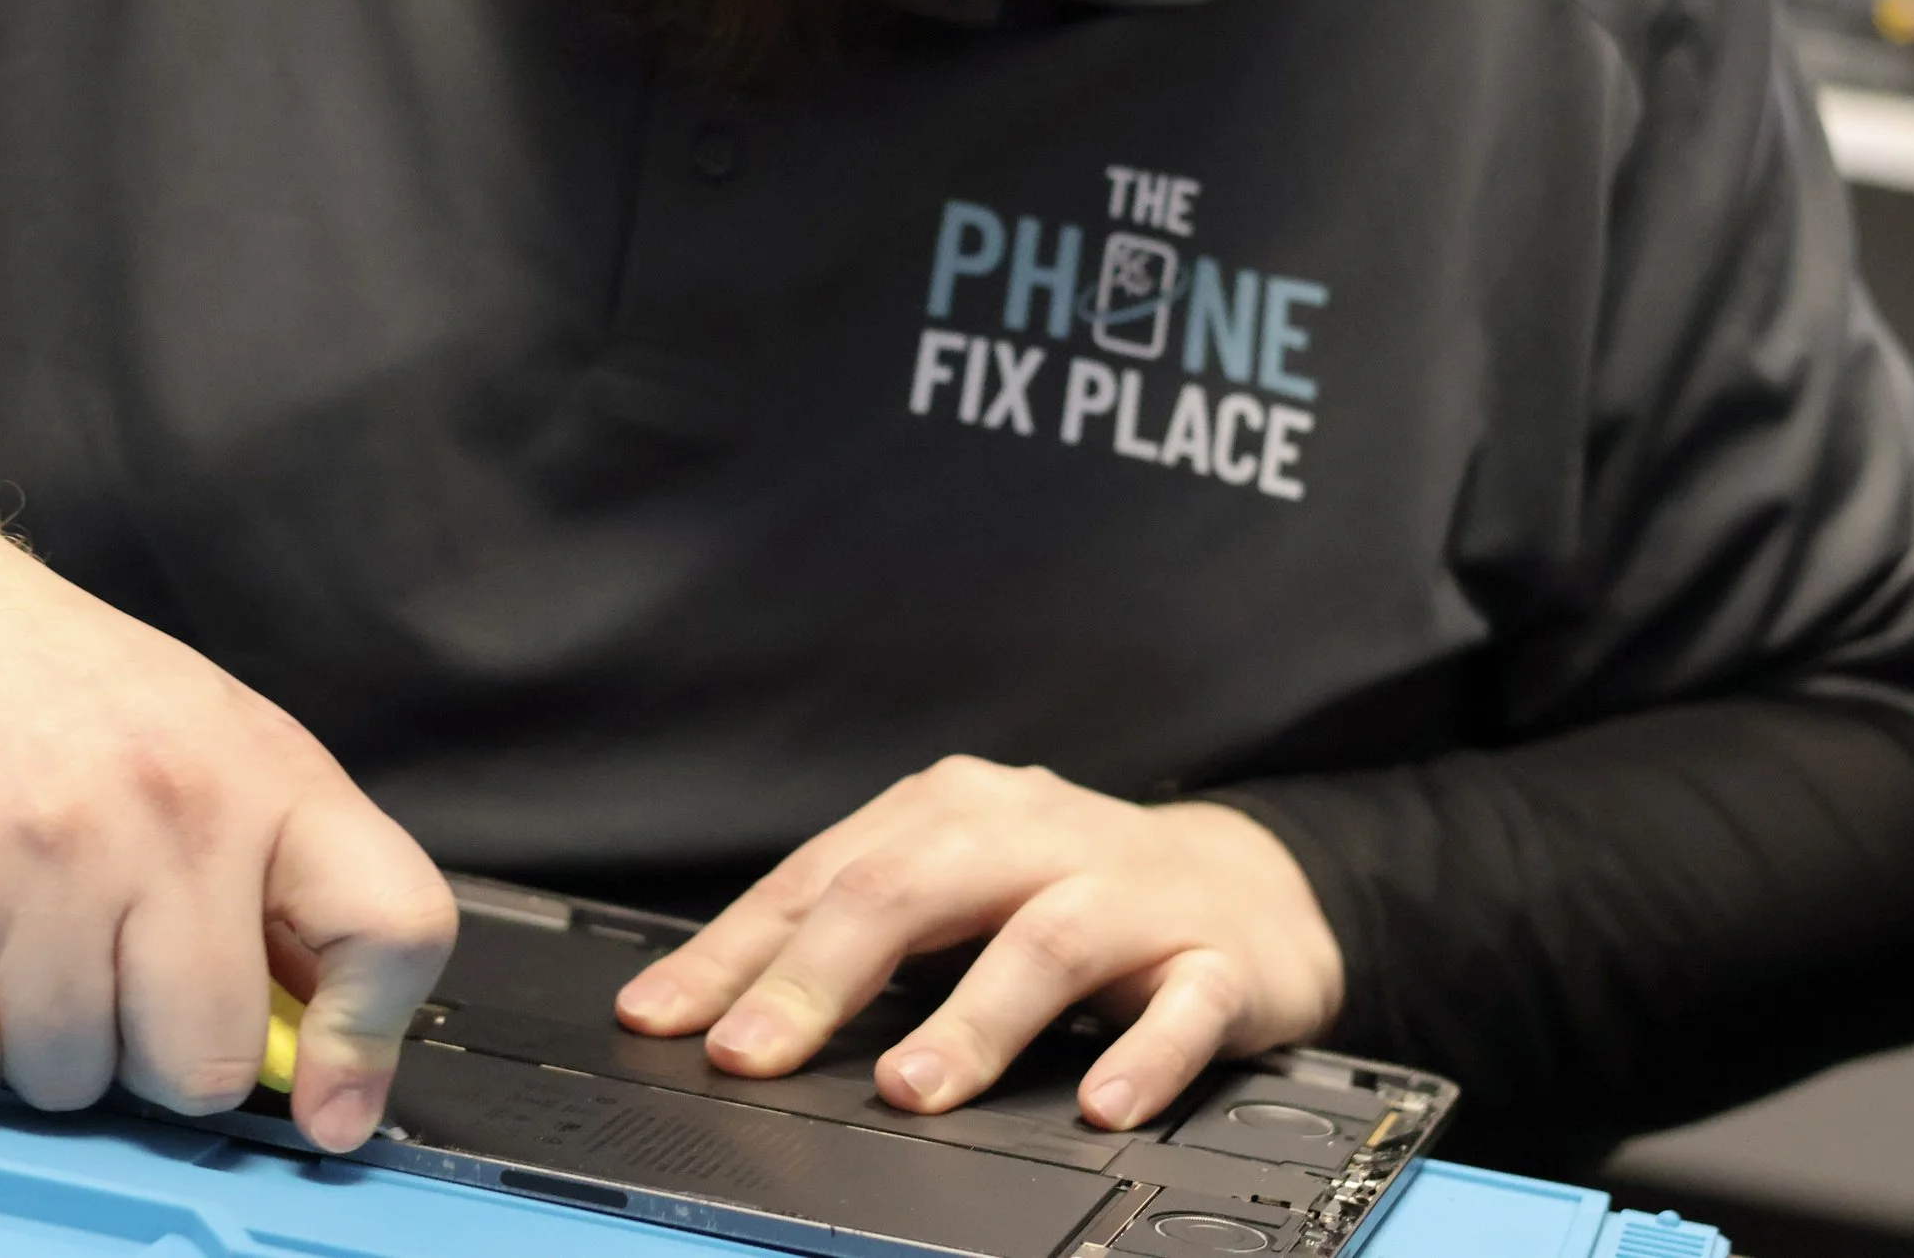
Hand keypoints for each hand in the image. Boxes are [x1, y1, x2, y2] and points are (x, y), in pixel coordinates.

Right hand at [0, 412, 454, 1152]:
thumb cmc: (64, 689)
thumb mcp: (221, 748)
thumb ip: (290, 893)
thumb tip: (339, 1074)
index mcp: (268, 776)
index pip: (394, 927)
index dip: (370, 1038)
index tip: (330, 1096)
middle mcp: (168, 810)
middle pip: (208, 1064)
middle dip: (161, 1061)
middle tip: (122, 983)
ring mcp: (37, 853)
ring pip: (71, 1080)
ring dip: (45, 1051)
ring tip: (27, 947)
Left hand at [613, 756, 1342, 1130]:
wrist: (1250, 884)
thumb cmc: (1068, 889)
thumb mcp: (953, 889)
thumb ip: (853, 938)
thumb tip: (723, 1014)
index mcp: (955, 809)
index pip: (824, 875)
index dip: (736, 951)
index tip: (663, 1019)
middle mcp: (1036, 834)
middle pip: (914, 888)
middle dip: (820, 975)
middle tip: (752, 1055)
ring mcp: (1131, 893)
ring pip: (1044, 944)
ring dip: (970, 1020)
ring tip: (906, 1090)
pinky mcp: (1217, 958)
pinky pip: (1183, 1007)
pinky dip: (1141, 1055)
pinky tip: (1098, 1104)